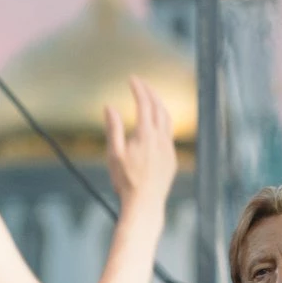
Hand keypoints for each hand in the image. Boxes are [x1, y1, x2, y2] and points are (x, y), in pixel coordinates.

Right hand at [105, 76, 176, 214]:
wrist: (145, 203)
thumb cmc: (125, 181)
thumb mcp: (114, 154)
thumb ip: (113, 128)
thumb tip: (109, 107)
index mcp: (146, 135)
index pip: (144, 104)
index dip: (138, 88)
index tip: (132, 79)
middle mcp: (161, 139)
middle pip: (159, 107)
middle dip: (150, 92)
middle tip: (141, 83)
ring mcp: (169, 148)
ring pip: (167, 119)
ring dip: (159, 105)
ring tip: (151, 99)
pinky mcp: (172, 159)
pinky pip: (169, 134)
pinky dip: (163, 122)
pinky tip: (156, 125)